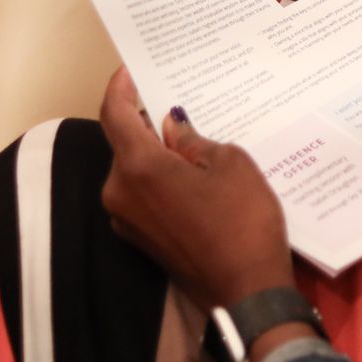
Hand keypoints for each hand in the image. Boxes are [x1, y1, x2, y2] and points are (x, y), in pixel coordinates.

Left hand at [98, 69, 294, 312]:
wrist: (247, 293)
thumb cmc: (242, 221)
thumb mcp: (230, 164)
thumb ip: (194, 140)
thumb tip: (174, 129)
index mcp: (137, 168)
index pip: (114, 114)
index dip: (120, 87)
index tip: (131, 69)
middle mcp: (120, 193)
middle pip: (124, 143)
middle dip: (147, 120)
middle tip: (178, 100)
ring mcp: (127, 220)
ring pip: (134, 170)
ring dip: (157, 151)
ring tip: (193, 136)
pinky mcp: (141, 240)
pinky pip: (144, 194)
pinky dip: (161, 176)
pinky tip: (192, 172)